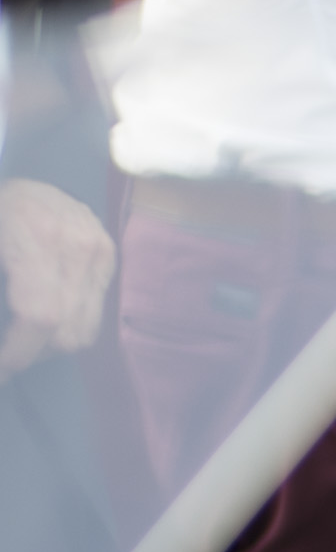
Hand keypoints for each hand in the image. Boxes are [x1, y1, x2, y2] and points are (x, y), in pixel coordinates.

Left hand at [0, 178, 113, 381]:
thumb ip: (2, 297)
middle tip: (7, 352)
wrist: (18, 180)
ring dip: (51, 345)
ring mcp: (99, 248)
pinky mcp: (109, 254)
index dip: (17, 354)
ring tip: (25, 336)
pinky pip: (95, 313)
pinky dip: (68, 325)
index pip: (40, 316)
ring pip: (84, 331)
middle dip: (31, 354)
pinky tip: (46, 315)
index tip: (1, 371)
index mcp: (36, 237)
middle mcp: (78, 244)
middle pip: (66, 332)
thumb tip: (6, 349)